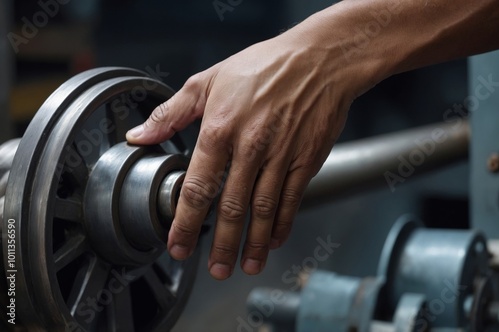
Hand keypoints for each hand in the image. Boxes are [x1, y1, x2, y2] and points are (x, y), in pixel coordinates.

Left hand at [126, 23, 356, 279]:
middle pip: (231, 208)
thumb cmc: (265, 66)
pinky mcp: (306, 160)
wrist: (320, 59)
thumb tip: (140, 135)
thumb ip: (171, 113)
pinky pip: (292, 200)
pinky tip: (275, 240)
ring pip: (263, 211)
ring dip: (254, 243)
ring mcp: (281, 156)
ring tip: (246, 266)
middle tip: (214, 269)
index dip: (185, 222)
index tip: (178, 245)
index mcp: (220, 128)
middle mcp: (251, 147)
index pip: (198, 186)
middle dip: (221, 244)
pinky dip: (282, 224)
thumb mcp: (209, 80)